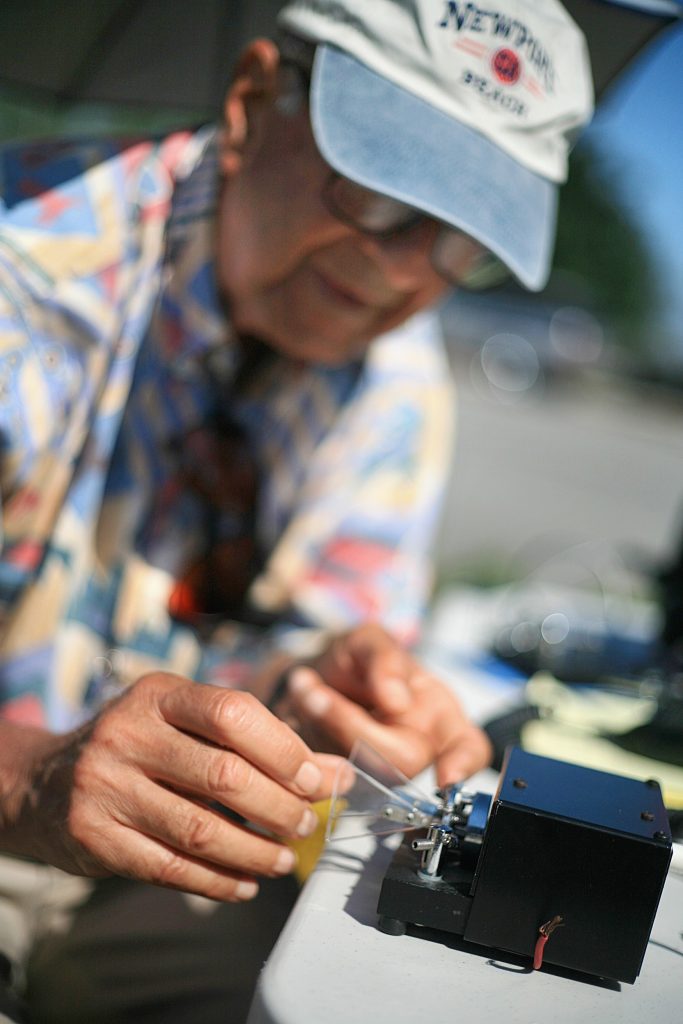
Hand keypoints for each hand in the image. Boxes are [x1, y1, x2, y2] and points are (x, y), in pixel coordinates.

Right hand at [2, 673, 344, 900]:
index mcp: (158, 693)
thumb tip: (337, 774)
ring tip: (283, 860)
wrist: (45, 782)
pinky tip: (244, 884)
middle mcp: (127, 732)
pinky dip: (217, 881)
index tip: (319, 780)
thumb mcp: (187, 724)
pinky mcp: (93, 836)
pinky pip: (169, 867)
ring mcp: (104, 785)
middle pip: (224, 775)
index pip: (234, 712)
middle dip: (279, 807)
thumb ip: (258, 742)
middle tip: (307, 824)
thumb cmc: (141, 746)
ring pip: (200, 829)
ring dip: (255, 852)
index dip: (286, 750)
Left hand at [285, 624, 491, 785]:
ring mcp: (378, 770)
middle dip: (355, 726)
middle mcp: (413, 746)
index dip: (463, 763)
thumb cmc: (352, 660)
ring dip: (325, 726)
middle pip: (404, 760)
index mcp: (435, 712)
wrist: (304, 676)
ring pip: (363, 770)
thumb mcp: (369, 641)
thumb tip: (398, 701)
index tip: (447, 774)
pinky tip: (299, 705)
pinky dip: (307, 738)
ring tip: (305, 687)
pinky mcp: (343, 782)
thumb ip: (387, 660)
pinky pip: (329, 776)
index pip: (467, 746)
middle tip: (318, 691)